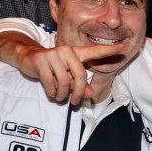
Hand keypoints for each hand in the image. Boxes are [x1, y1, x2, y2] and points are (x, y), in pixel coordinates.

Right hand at [0, 32, 124, 104]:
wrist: (28, 58)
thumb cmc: (52, 68)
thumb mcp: (68, 77)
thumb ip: (80, 85)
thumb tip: (91, 94)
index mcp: (76, 54)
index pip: (95, 52)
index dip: (109, 51)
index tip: (123, 48)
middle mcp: (67, 51)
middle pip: (80, 76)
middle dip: (78, 93)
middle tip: (75, 102)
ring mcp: (53, 54)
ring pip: (64, 82)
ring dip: (62, 94)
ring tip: (60, 97)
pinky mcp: (41, 60)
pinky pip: (51, 83)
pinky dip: (52, 92)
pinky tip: (51, 93)